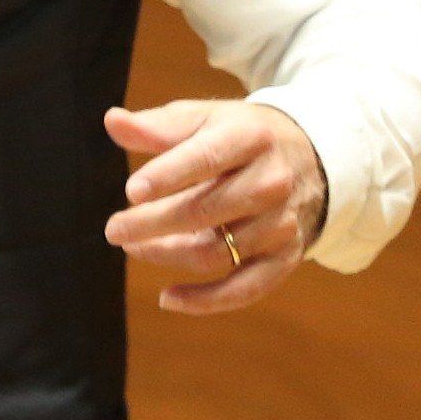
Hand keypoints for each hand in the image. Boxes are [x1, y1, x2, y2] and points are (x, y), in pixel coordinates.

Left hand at [102, 99, 327, 313]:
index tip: (131, 191)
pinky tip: (168, 297)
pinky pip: (245, 288)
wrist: (308, 158)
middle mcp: (272, 181)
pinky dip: (206, 300)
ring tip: (132, 246)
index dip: (168, 176)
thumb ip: (158, 126)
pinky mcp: (286, 257)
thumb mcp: (204, 119)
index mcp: (250, 138)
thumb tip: (112, 121)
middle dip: (153, 224)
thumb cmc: (237, 136)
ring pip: (216, 252)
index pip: (207, 158)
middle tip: (114, 229)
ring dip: (167, 254)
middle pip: (206, 211)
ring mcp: (281, 223)